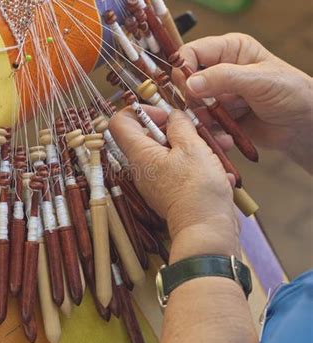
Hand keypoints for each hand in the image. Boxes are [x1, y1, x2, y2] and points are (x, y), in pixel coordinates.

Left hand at [109, 107, 239, 262]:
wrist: (207, 231)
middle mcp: (143, 169)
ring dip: (197, 147)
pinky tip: (222, 172)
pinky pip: (182, 172)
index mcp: (140, 154)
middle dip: (179, 129)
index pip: (121, 122)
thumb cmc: (197, 189)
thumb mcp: (192, 147)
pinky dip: (201, 167)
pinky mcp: (172, 194)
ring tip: (222, 148)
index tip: (164, 114)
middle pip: (151, 137)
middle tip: (200, 129)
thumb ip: (180, 125)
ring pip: (172, 154)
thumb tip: (174, 115)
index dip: (140, 111)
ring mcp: (157, 183)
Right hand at [179, 33, 312, 170]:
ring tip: (218, 124)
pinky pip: (202, 123)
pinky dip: (207, 130)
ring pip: (191, 104)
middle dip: (190, 96)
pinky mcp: (220, 116)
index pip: (193, 52)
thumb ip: (224, 77)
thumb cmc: (292, 93)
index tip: (185, 87)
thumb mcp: (260, 80)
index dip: (184, 68)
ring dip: (200, 116)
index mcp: (230, 49)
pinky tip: (225, 136)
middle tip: (201, 108)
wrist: (304, 126)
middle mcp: (220, 70)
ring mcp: (219, 94)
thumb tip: (190, 82)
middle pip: (187, 79)